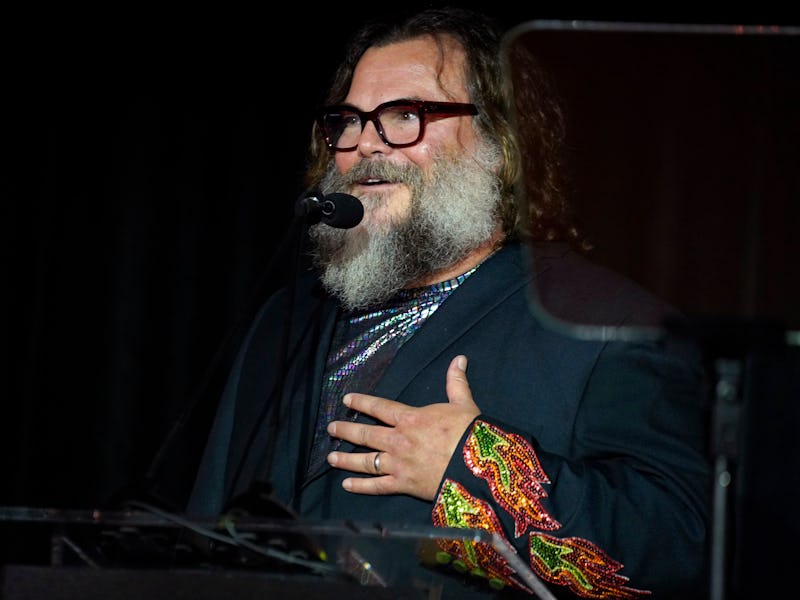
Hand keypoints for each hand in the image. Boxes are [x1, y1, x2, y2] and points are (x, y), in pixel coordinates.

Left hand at [326, 355, 480, 500]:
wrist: (476, 467)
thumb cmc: (470, 433)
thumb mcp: (463, 403)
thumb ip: (456, 382)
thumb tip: (459, 359)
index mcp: (410, 418)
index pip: (379, 407)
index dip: (361, 403)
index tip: (346, 400)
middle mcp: (398, 440)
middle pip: (365, 434)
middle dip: (346, 430)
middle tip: (331, 429)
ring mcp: (398, 464)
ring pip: (365, 461)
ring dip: (346, 459)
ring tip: (331, 457)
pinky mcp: (403, 484)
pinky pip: (377, 486)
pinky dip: (361, 486)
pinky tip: (347, 484)